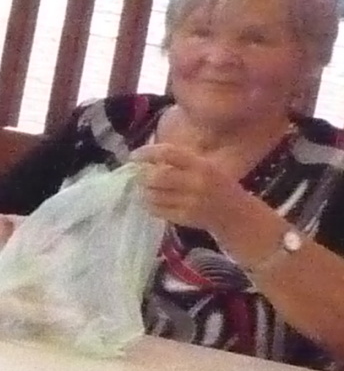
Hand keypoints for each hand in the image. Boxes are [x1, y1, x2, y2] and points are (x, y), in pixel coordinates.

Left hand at [127, 141, 267, 243]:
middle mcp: (196, 183)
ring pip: (154, 194)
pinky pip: (157, 210)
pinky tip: (150, 201)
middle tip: (136, 175)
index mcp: (202, 165)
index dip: (147, 153)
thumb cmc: (218, 186)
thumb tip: (148, 155)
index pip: (168, 153)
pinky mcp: (184, 217)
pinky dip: (149, 204)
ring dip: (143, 191)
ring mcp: (190, 202)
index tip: (133, 156)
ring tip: (142, 188)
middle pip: (157, 176)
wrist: (237, 215)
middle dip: (142, 176)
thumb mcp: (207, 168)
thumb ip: (181, 161)